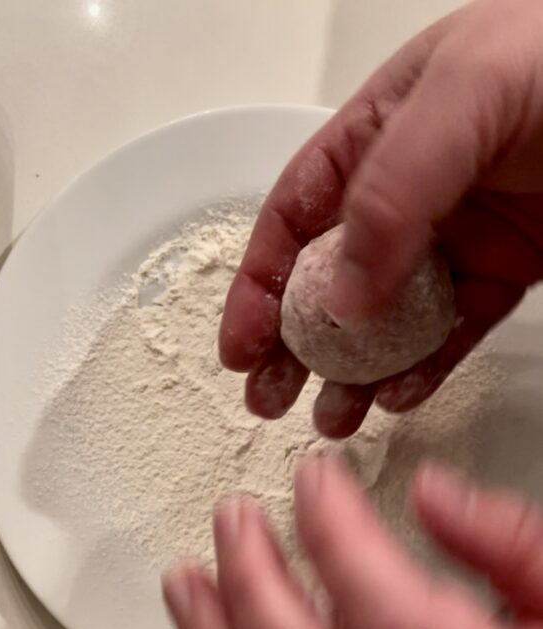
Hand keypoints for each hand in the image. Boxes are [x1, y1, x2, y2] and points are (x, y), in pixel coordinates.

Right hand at [221, 0, 542, 437]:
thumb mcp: (464, 93)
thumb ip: (393, 187)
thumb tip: (341, 293)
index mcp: (377, 132)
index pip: (295, 216)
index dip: (259, 284)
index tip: (241, 347)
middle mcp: (410, 190)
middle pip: (330, 278)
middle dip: (295, 344)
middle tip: (271, 398)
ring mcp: (458, 236)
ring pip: (388, 318)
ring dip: (354, 372)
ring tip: (333, 416)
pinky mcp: (506, 273)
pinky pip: (453, 331)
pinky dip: (423, 369)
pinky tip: (398, 394)